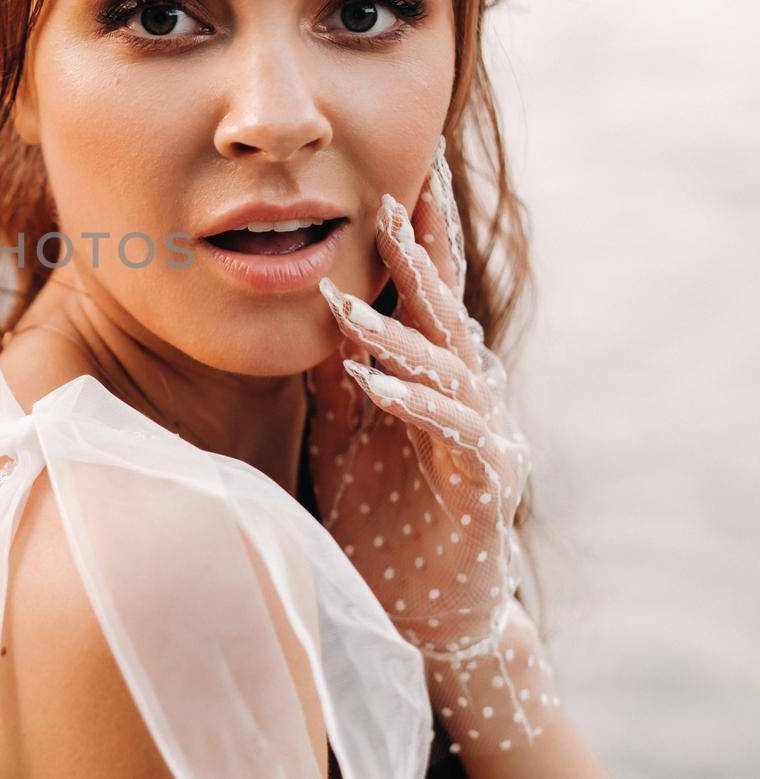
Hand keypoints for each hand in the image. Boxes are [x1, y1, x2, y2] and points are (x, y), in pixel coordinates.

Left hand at [307, 136, 558, 758]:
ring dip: (395, 335)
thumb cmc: (380, 520)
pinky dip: (414, 405)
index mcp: (430, 379)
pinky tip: (375, 385)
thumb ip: (330, 380)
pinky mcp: (486, 483)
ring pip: (444, 367)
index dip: (415, 242)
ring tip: (348, 306)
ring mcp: (481, 435)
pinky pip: (454, 432)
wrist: (421, 609)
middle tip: (394, 198)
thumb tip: (305, 314)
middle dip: (419, 256)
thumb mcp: (340, 438)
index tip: (396, 182)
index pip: (422, 298)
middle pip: (443, 312)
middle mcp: (464, 395)